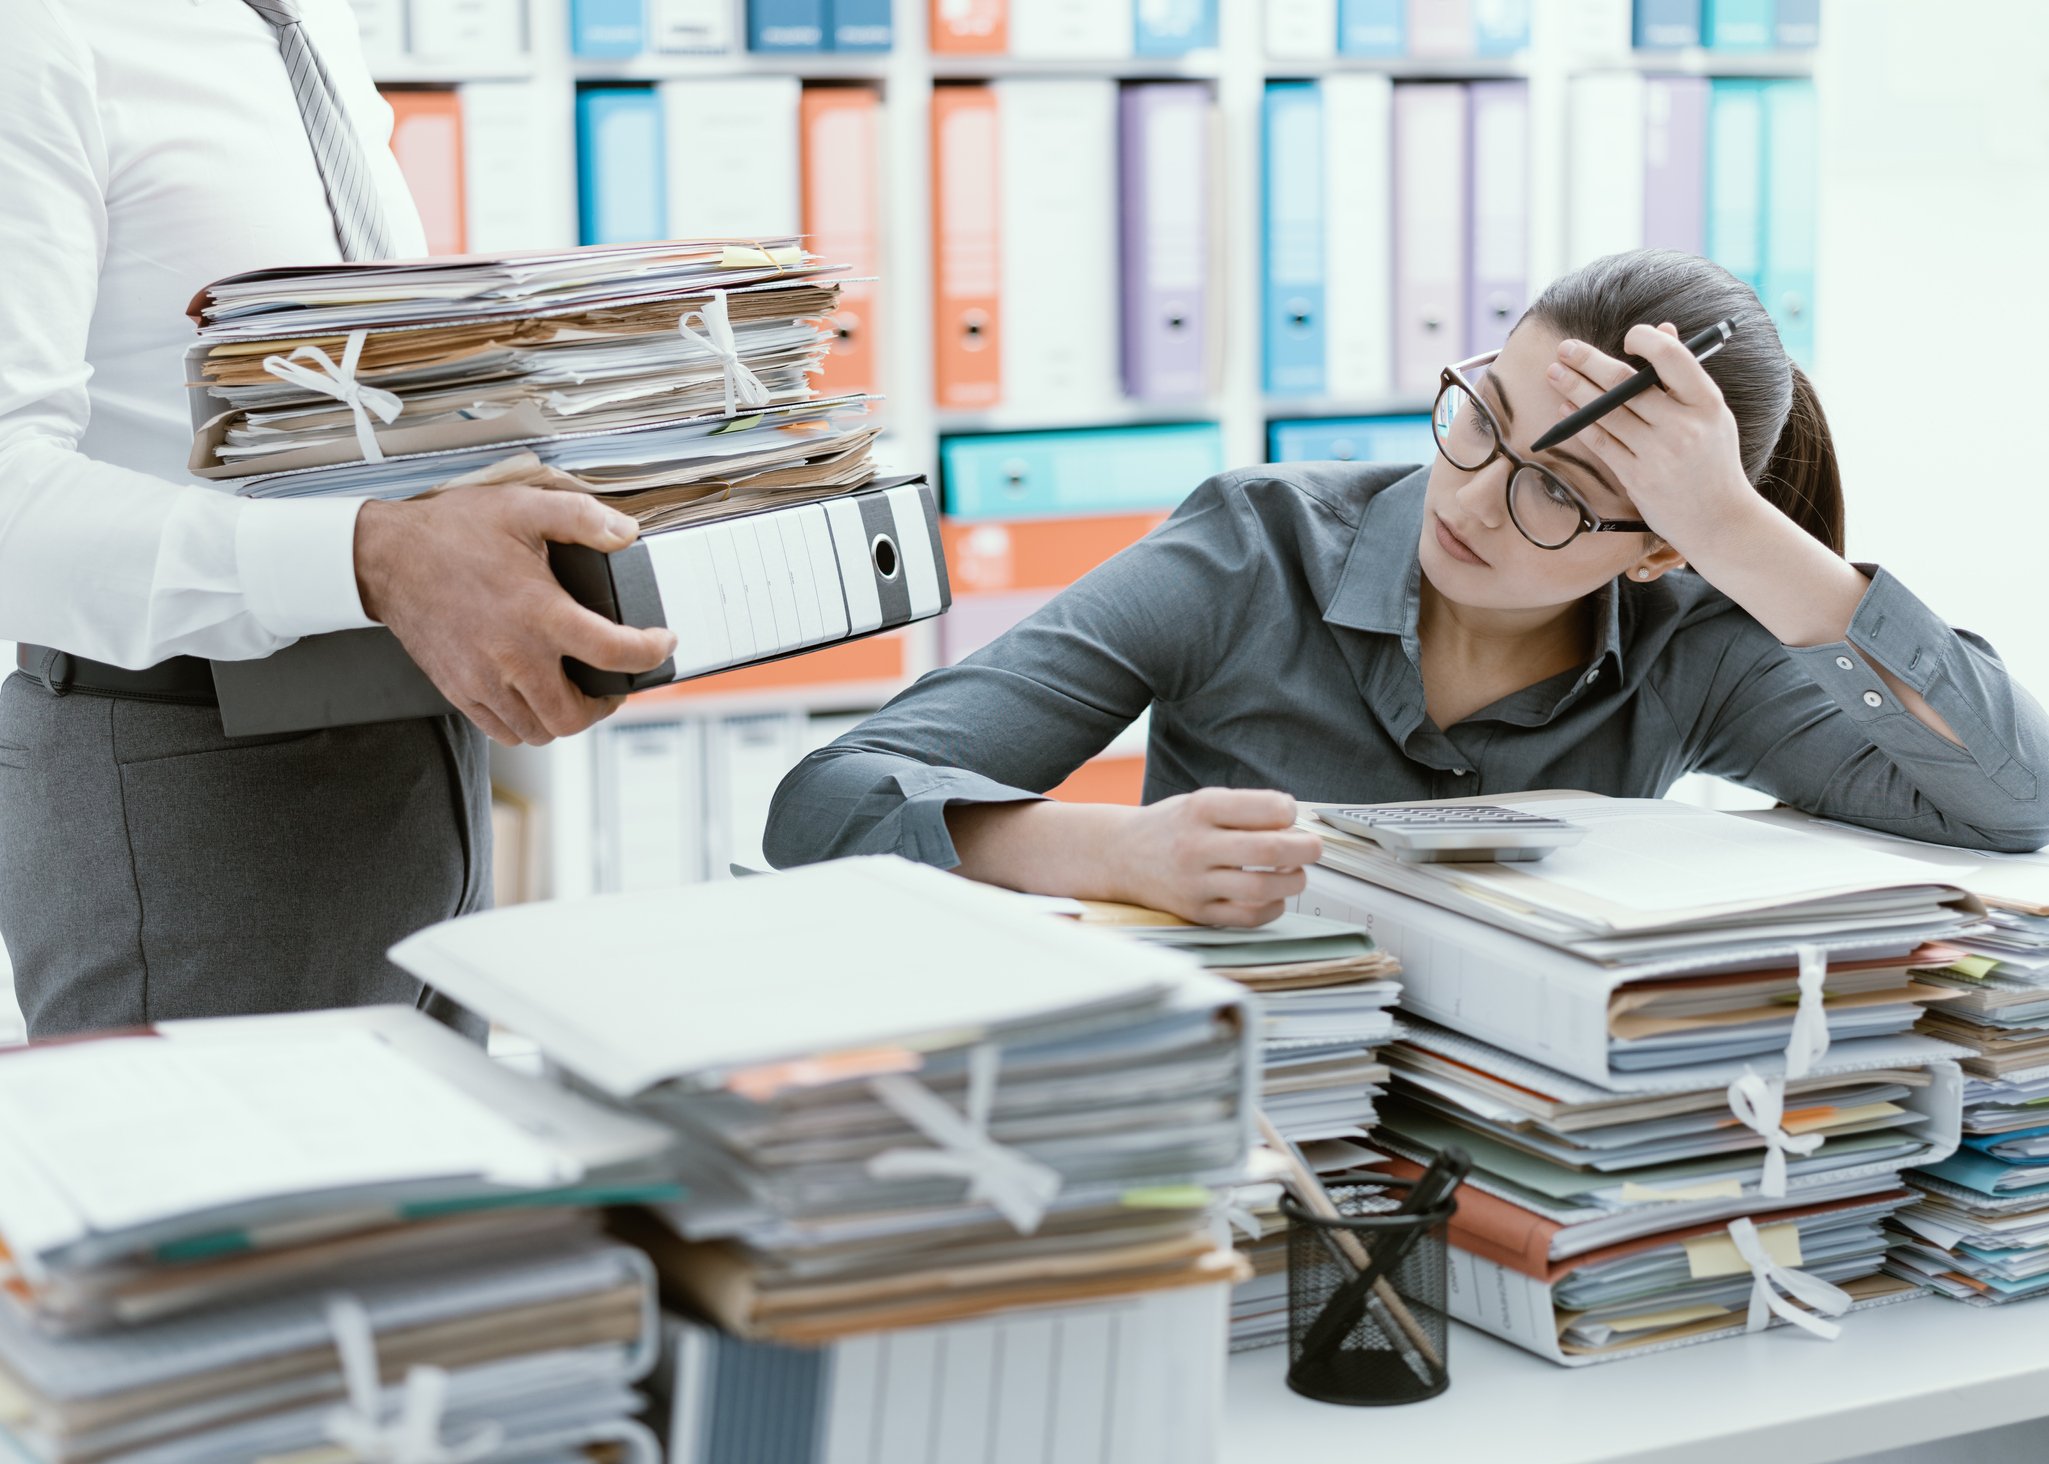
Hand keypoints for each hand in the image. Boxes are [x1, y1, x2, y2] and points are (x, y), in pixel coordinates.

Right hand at [354, 481, 676, 745]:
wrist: (386, 556)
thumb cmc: (453, 533)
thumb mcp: (524, 508)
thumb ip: (583, 519)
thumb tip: (626, 534)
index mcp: (540, 615)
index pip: (615, 654)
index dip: (651, 654)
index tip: (661, 644)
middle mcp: (514, 657)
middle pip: (576, 715)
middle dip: (606, 704)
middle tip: (614, 682)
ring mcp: (484, 681)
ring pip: (541, 731)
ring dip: (567, 717)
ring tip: (575, 691)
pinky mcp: (460, 691)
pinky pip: (504, 730)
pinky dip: (528, 723)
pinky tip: (535, 696)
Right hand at [1108, 788, 1323, 926]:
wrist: (1119, 855)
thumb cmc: (1170, 827)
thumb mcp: (1200, 802)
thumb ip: (1243, 809)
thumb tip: (1294, 824)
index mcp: (1200, 809)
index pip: (1264, 808)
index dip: (1289, 812)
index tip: (1290, 816)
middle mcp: (1196, 846)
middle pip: (1268, 851)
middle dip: (1305, 849)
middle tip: (1313, 848)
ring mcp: (1195, 883)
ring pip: (1263, 889)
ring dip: (1293, 881)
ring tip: (1295, 874)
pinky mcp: (1196, 912)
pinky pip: (1248, 917)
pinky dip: (1272, 908)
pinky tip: (1273, 897)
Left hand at [1545, 323, 1756, 557]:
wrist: (1720, 520)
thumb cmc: (1713, 460)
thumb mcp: (1711, 414)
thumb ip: (1683, 374)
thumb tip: (1662, 329)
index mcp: (1707, 403)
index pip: (1672, 358)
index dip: (1646, 341)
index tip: (1627, 337)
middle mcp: (1683, 426)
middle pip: (1625, 385)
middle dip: (1588, 362)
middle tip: (1564, 348)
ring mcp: (1658, 454)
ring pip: (1605, 413)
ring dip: (1574, 389)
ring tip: (1554, 373)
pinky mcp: (1637, 478)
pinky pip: (1600, 443)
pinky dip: (1579, 423)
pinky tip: (1564, 409)